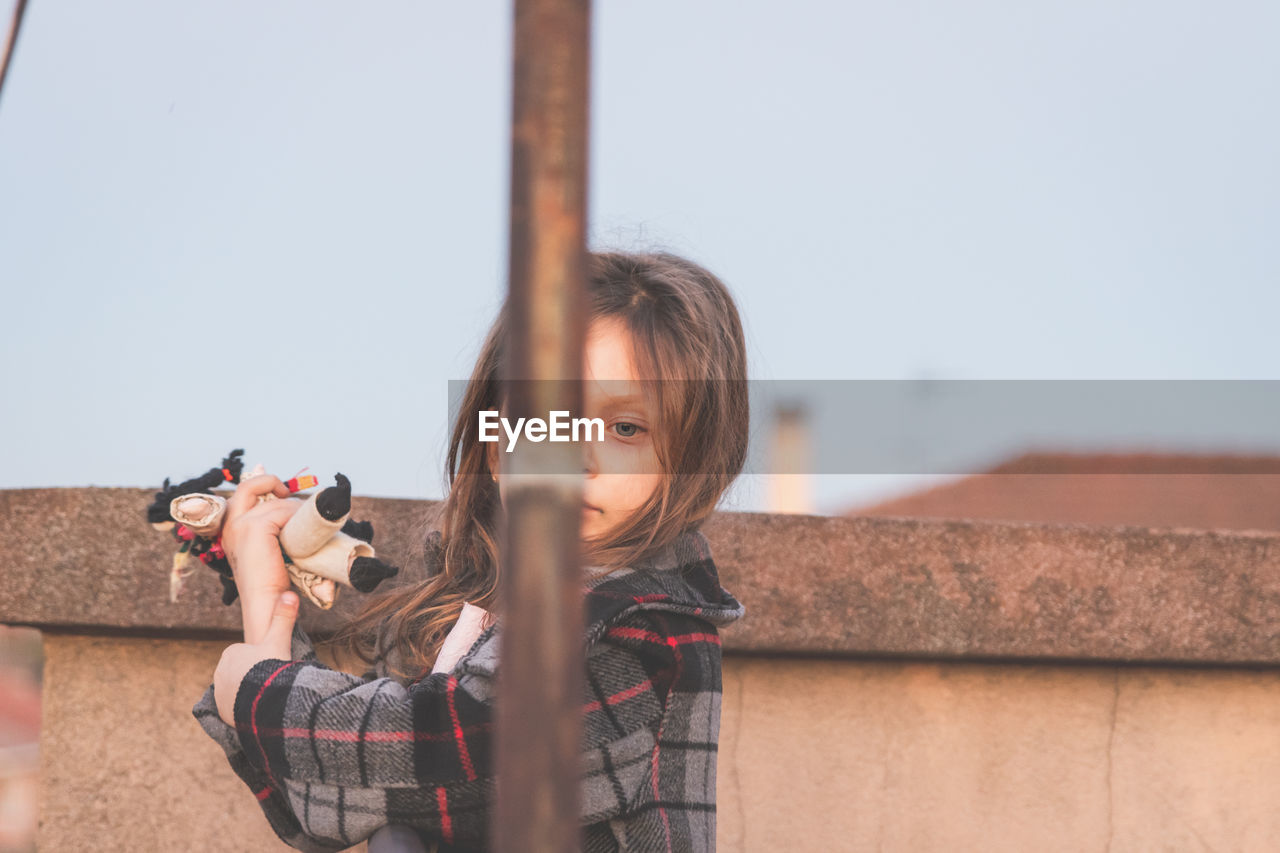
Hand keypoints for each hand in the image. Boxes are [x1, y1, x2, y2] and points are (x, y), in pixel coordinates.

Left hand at [214, 591, 298, 725]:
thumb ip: (283, 617)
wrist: (265, 701)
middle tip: (272, 682)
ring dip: (249, 693)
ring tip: (266, 697)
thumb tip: (290, 593)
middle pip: (242, 673)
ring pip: (238, 690)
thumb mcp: (280, 640)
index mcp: (231, 653)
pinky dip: (244, 708)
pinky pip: (234, 708)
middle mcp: (219, 672)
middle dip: (254, 677)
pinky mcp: (221, 711)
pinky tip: (258, 709)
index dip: (264, 661)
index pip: (248, 655)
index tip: (274, 667)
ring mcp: (219, 693)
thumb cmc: (271, 667)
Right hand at [222, 471, 301, 641]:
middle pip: (249, 486)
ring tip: (306, 527)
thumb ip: (273, 528)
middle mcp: (230, 525)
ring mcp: (240, 526)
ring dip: (295, 509)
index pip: (243, 493)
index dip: (263, 484)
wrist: (268, 604)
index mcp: (229, 529)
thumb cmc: (273, 581)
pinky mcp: (255, 529)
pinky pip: (283, 511)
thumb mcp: (270, 548)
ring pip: (275, 502)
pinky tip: (302, 534)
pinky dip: (297, 518)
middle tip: (290, 493)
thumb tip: (292, 505)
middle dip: (272, 482)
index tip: (284, 490)